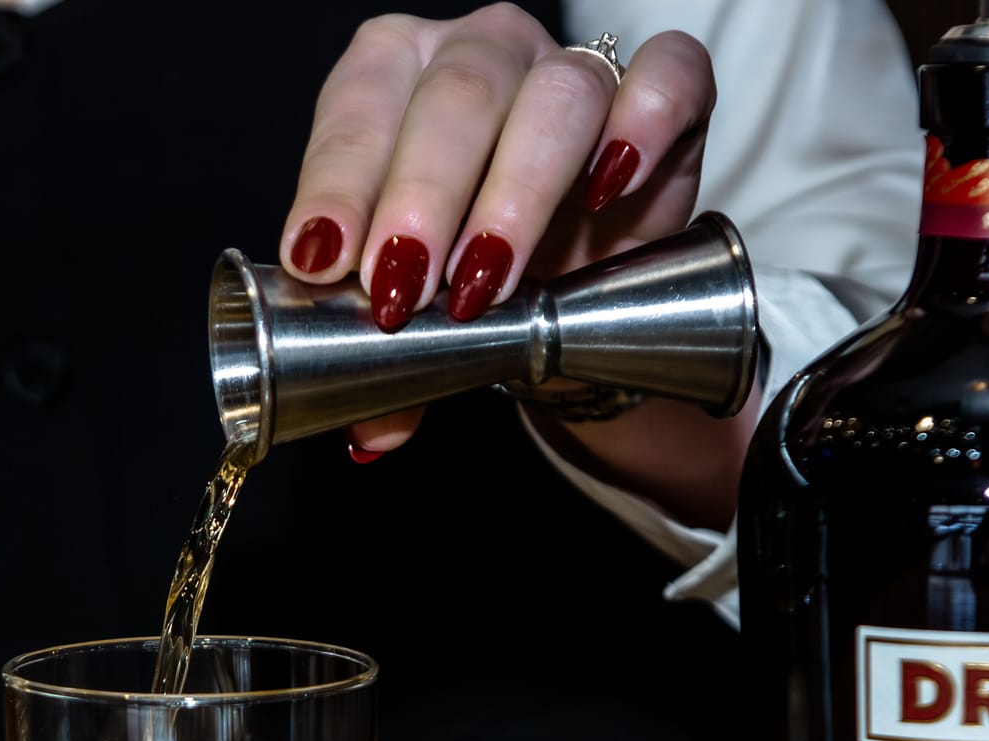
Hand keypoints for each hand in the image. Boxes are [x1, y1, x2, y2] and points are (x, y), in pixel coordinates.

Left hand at [280, 6, 749, 526]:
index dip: (337, 186)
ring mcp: (573, 67)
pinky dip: (643, 122)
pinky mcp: (666, 93)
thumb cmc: (470, 274)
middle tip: (402, 288)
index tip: (322, 259)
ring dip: (516, 193)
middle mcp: (480, 56)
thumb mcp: (416, 311)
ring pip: (554, 95)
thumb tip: (372, 435)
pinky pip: (666, 75)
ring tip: (485, 280)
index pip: (357, 113)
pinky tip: (611, 186)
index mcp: (392, 77)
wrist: (571, 294)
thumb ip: (385, 364)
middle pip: (456, 97)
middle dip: (422, 199)